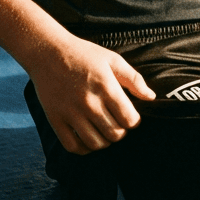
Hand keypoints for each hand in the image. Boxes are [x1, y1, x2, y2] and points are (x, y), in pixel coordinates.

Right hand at [30, 35, 155, 153]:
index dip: (134, 121)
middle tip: (117, 123)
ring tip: (104, 131)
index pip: (129, 120)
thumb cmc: (83, 54)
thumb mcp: (112, 59)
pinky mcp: (55, 119)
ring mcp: (71, 113)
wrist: (47, 51)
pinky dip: (84, 148)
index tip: (129, 116)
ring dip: (104, 141)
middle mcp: (89, 102)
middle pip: (115, 134)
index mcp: (106, 87)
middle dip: (121, 132)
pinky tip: (88, 138)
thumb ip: (134, 78)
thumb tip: (151, 97)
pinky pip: (72, 146)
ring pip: (96, 143)